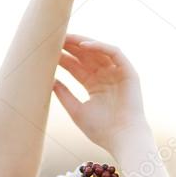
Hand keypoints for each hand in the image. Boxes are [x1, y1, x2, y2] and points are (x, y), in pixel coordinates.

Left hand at [52, 34, 149, 152]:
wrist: (123, 139)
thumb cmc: (101, 130)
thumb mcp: (77, 110)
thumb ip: (64, 95)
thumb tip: (49, 81)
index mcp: (94, 86)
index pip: (76, 67)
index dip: (63, 58)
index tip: (46, 52)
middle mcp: (106, 77)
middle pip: (86, 56)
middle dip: (71, 46)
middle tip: (53, 38)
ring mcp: (117, 73)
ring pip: (99, 51)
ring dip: (82, 43)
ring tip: (65, 37)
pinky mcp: (128, 72)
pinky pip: (114, 52)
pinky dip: (100, 46)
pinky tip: (83, 46)